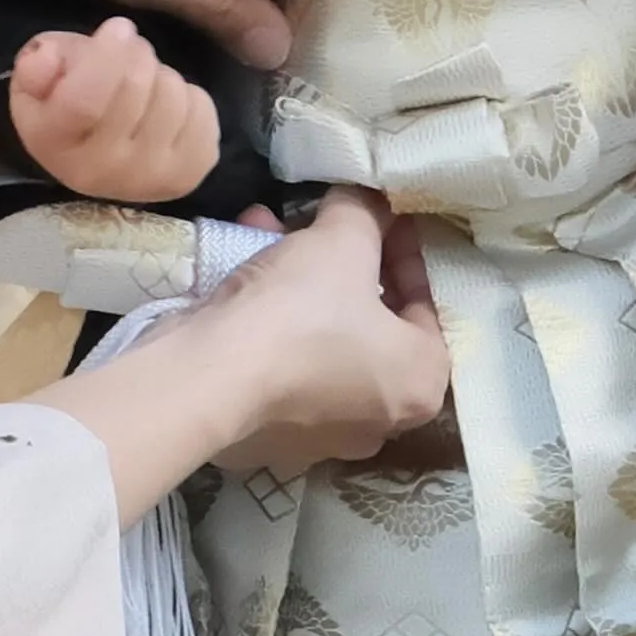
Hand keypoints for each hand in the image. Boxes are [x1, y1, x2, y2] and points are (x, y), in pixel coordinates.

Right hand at [9, 17, 222, 205]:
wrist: (99, 159)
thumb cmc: (65, 105)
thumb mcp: (37, 76)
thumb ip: (38, 62)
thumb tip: (44, 60)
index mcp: (53, 143)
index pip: (85, 99)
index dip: (107, 54)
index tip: (119, 27)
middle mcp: (100, 171)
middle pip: (135, 86)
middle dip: (136, 54)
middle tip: (129, 54)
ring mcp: (148, 179)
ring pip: (173, 93)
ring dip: (162, 76)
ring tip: (145, 87)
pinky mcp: (187, 175)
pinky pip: (203, 110)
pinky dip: (190, 97)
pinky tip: (165, 109)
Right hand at [55, 195, 447, 523]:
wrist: (207, 378)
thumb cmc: (301, 313)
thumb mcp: (343, 240)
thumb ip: (365, 213)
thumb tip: (368, 197)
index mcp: (420, 385)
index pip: (428, 309)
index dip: (403, 253)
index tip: (383, 218)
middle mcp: (378, 422)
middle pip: (370, 326)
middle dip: (345, 268)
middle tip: (328, 228)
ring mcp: (318, 437)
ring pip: (319, 340)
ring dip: (299, 284)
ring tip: (270, 233)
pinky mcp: (265, 437)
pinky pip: (277, 363)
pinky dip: (265, 319)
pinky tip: (239, 265)